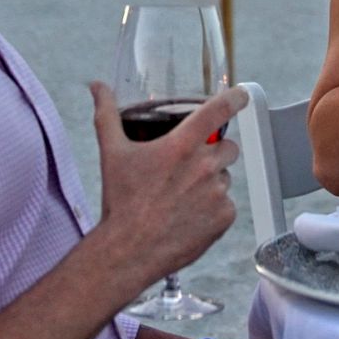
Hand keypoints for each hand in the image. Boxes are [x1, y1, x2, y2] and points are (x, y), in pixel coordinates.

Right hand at [91, 81, 246, 282]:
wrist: (128, 251)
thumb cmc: (121, 202)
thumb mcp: (112, 153)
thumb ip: (106, 114)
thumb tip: (97, 86)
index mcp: (181, 145)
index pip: (218, 111)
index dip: (235, 98)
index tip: (241, 95)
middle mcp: (204, 166)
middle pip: (227, 146)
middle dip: (213, 152)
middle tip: (189, 167)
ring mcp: (217, 193)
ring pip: (225, 177)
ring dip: (211, 181)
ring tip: (183, 196)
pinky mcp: (224, 217)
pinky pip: (228, 204)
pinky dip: (214, 208)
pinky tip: (190, 215)